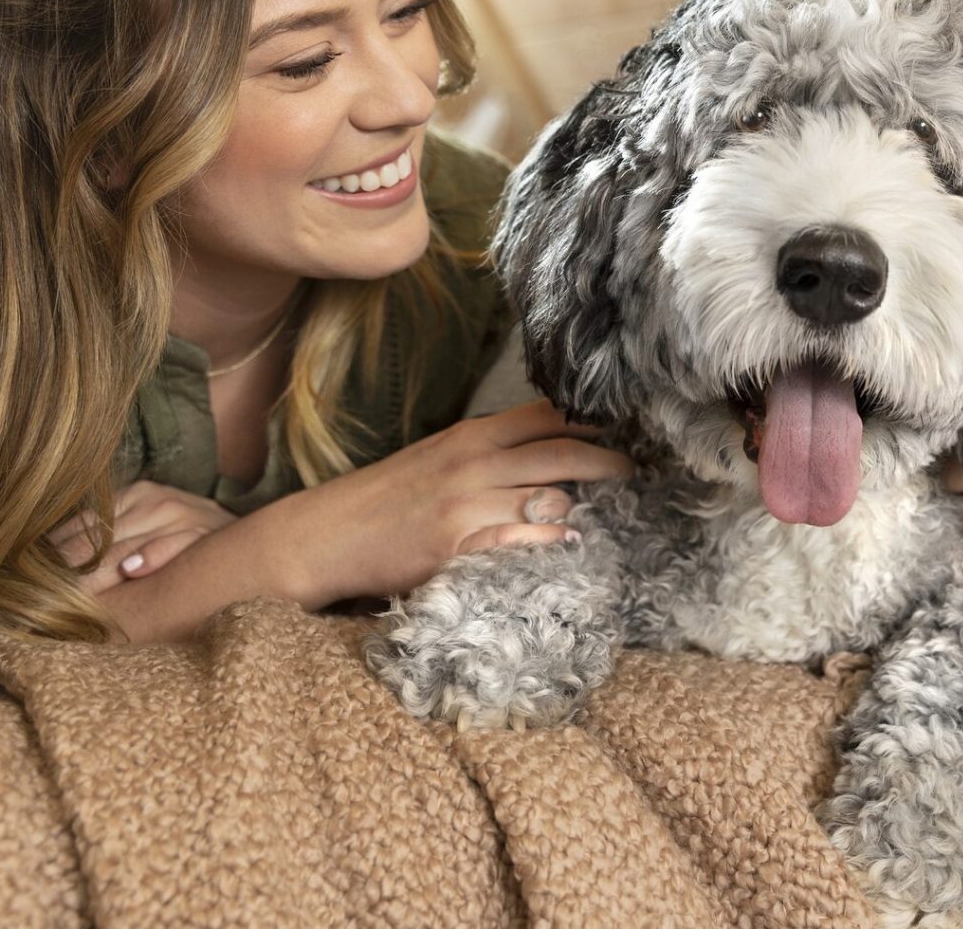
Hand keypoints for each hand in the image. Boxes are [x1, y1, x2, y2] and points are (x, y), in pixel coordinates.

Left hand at [49, 480, 237, 595]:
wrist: (255, 543)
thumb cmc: (191, 545)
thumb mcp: (147, 532)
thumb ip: (109, 543)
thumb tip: (51, 564)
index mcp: (134, 495)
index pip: (81, 525)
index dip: (52, 554)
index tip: (22, 579)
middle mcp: (154, 499)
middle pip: (95, 537)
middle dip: (66, 568)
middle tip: (35, 595)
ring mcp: (180, 513)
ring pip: (124, 544)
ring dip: (97, 569)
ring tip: (70, 591)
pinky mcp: (203, 532)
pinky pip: (173, 544)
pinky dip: (153, 556)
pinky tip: (133, 572)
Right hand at [280, 398, 631, 606]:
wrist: (323, 536)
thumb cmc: (385, 500)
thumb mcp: (437, 459)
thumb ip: (488, 454)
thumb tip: (544, 453)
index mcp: (471, 436)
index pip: (547, 416)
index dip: (593, 422)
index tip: (629, 429)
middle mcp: (473, 462)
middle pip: (561, 452)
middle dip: (608, 460)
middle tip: (639, 470)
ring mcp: (466, 504)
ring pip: (548, 493)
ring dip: (585, 502)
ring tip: (616, 511)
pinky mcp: (456, 545)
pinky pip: (519, 537)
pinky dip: (550, 539)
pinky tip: (571, 544)